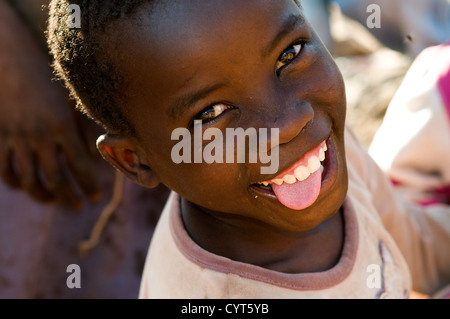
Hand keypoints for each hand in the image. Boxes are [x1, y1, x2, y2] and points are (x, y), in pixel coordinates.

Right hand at [0, 1, 100, 208]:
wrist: (10, 61)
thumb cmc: (48, 82)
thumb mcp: (71, 103)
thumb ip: (84, 131)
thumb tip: (95, 158)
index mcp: (62, 126)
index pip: (80, 166)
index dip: (89, 185)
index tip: (95, 196)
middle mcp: (39, 136)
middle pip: (56, 179)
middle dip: (69, 198)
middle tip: (78, 207)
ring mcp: (16, 138)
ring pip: (29, 180)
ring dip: (44, 196)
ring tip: (55, 200)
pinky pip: (5, 170)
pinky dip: (16, 184)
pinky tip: (29, 187)